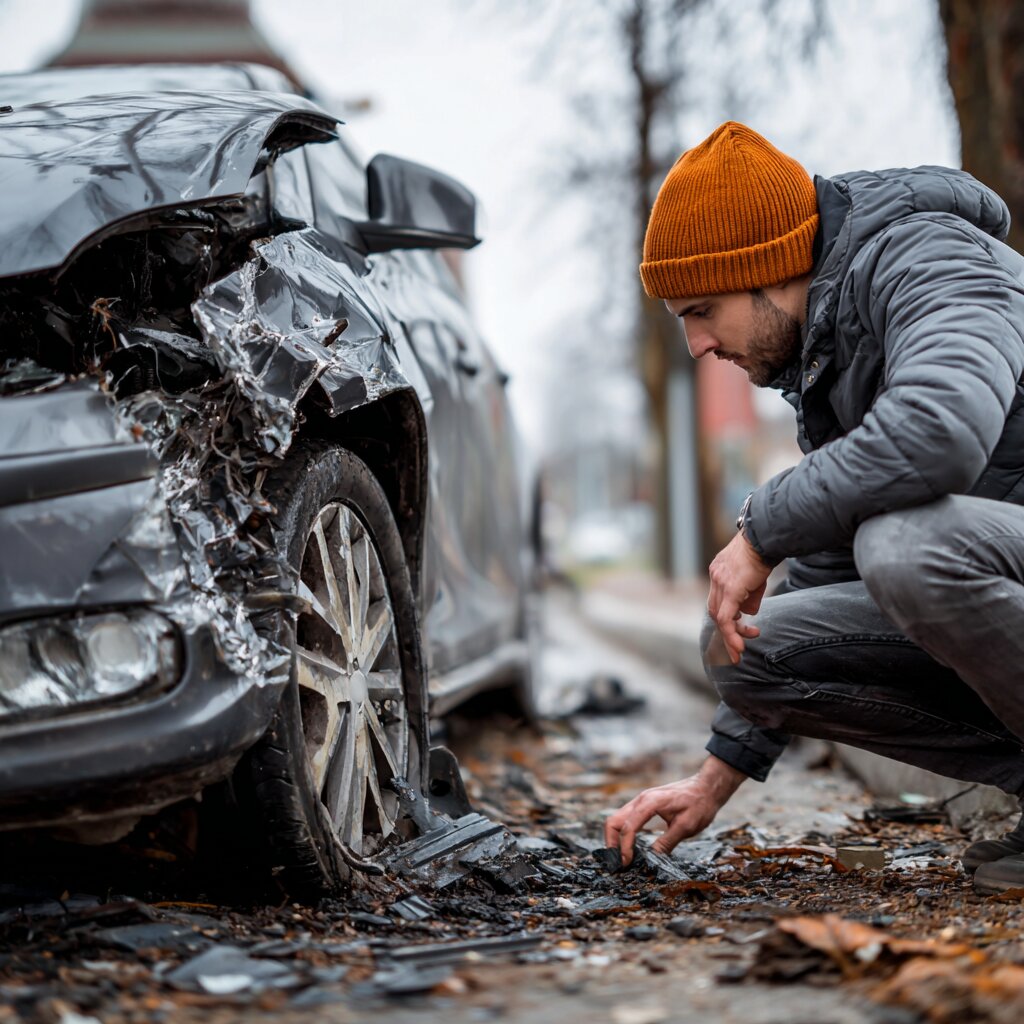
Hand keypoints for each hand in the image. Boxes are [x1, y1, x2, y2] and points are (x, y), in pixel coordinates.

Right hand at [603, 756, 745, 865]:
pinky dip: (622, 832)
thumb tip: (652, 859)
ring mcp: (641, 801)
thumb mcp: (686, 826)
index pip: (629, 827)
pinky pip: (626, 818)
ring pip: (617, 819)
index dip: (625, 847)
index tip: (627, 863)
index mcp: (650, 803)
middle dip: (612, 842)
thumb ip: (667, 842)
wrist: (706, 787)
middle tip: (617, 862)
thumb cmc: (698, 804)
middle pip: (614, 820)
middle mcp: (641, 800)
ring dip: (615, 838)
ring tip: (620, 857)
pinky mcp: (644, 804)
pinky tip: (629, 845)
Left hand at [708, 530, 772, 664]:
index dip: (726, 618)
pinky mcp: (729, 589)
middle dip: (726, 631)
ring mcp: (719, 582)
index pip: (717, 600)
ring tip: (742, 648)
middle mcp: (715, 577)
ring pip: (718, 617)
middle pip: (714, 610)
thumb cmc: (764, 552)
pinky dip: (731, 633)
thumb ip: (749, 596)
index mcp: (719, 572)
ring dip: (730, 636)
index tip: (738, 628)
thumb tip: (748, 613)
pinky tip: (739, 645)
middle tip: (738, 647)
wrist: (766, 537)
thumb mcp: (755, 578)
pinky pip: (725, 617)